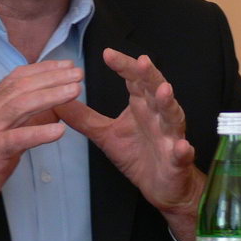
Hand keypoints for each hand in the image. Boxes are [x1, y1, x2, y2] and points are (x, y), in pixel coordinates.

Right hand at [0, 59, 82, 240]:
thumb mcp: (7, 132)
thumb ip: (26, 117)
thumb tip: (56, 107)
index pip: (18, 78)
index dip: (44, 69)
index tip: (67, 64)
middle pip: (22, 87)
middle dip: (52, 78)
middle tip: (77, 74)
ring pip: (20, 105)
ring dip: (50, 96)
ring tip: (74, 91)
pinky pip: (18, 139)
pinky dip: (39, 132)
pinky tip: (59, 130)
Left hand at [55, 48, 204, 240]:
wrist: (160, 187)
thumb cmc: (136, 155)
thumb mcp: (104, 134)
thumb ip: (83, 117)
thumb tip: (57, 101)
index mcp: (142, 105)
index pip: (134, 79)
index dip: (124, 66)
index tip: (107, 54)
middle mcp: (158, 115)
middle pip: (156, 89)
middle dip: (150, 75)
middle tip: (142, 61)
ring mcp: (171, 136)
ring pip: (173, 116)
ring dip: (169, 104)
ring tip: (165, 91)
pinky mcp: (178, 161)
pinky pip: (182, 154)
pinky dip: (182, 150)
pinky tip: (181, 147)